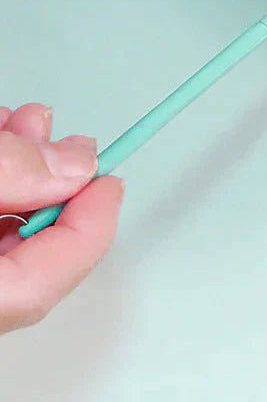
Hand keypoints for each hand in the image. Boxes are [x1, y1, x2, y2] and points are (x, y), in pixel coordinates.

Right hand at [0, 104, 123, 334]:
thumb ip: (12, 172)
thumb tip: (73, 169)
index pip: (38, 286)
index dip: (88, 228)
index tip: (110, 182)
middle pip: (22, 257)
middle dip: (53, 186)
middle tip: (72, 147)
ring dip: (20, 171)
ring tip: (25, 126)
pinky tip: (0, 138)